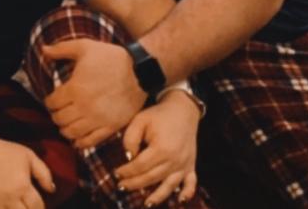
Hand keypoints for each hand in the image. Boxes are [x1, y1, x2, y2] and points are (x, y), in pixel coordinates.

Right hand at [0, 136, 56, 208]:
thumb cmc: (4, 151)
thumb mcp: (28, 156)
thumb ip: (44, 173)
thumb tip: (52, 190)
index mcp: (23, 186)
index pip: (38, 207)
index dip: (40, 208)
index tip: (37, 206)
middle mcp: (10, 197)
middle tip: (27, 206)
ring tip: (15, 207)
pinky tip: (2, 208)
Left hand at [41, 39, 144, 147]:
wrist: (139, 71)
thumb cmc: (110, 58)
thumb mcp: (84, 46)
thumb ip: (61, 49)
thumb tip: (43, 49)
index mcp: (75, 88)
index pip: (52, 103)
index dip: (49, 102)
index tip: (51, 99)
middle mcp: (84, 107)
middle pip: (60, 119)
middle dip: (55, 116)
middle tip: (57, 112)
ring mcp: (98, 120)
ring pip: (72, 133)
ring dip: (65, 130)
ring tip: (65, 124)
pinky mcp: (111, 127)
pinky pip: (91, 141)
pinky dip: (80, 142)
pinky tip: (77, 139)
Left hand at [115, 91, 200, 205]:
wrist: (182, 109)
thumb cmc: (159, 115)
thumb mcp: (140, 120)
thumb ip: (131, 138)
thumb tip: (129, 158)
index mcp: (161, 149)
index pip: (140, 166)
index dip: (127, 171)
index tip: (116, 174)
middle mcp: (174, 160)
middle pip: (152, 178)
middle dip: (135, 184)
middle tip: (122, 187)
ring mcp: (184, 164)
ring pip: (169, 185)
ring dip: (157, 196)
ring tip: (146, 204)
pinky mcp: (191, 165)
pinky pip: (191, 183)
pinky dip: (187, 193)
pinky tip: (180, 200)